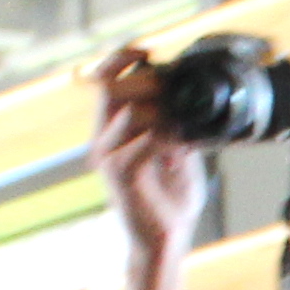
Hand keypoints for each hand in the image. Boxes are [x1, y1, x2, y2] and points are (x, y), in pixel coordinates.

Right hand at [90, 59, 208, 264]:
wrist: (164, 238)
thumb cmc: (169, 198)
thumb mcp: (177, 151)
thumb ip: (174, 122)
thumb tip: (187, 95)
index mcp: (111, 131)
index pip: (104, 82)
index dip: (121, 59)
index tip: (146, 51)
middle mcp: (103, 140)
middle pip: (111, 88)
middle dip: (147, 82)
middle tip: (173, 92)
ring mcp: (108, 156)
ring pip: (131, 112)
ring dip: (164, 112)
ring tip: (182, 130)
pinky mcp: (121, 173)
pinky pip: (146, 139)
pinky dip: (169, 135)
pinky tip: (181, 148)